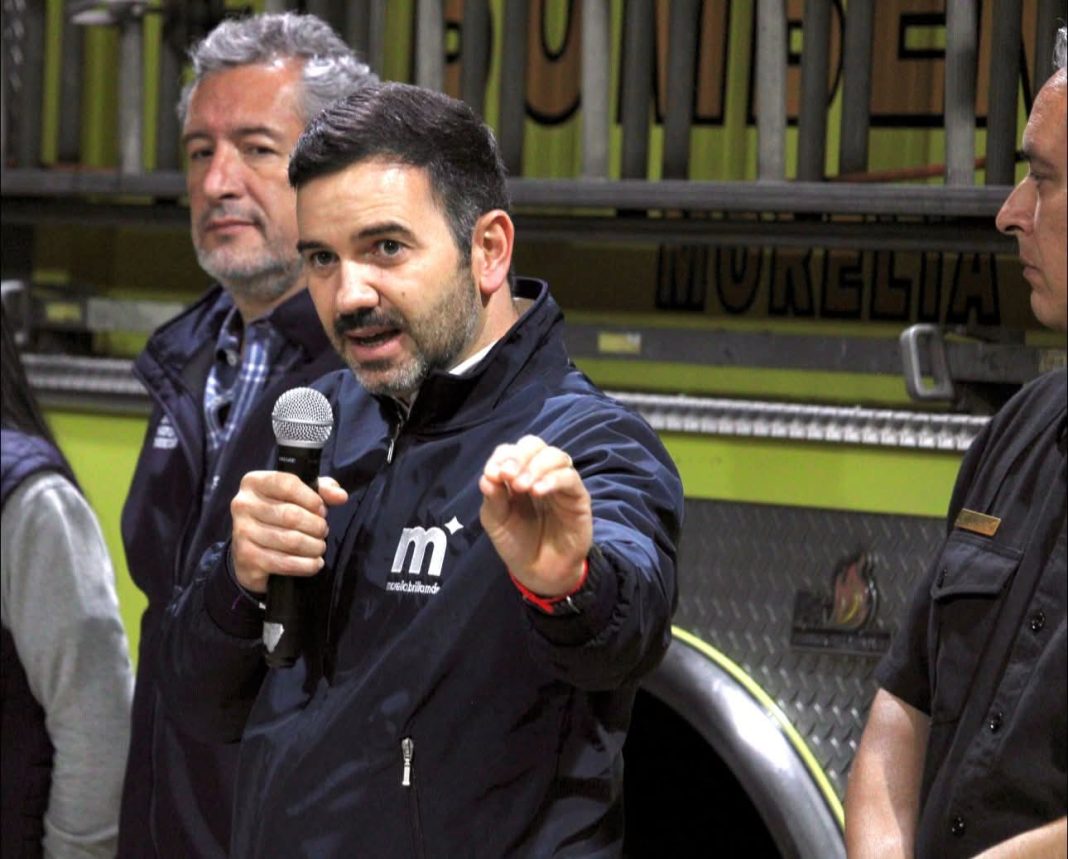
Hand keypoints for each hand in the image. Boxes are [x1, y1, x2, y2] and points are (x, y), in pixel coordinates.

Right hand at [230, 472, 347, 593]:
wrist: (252, 552)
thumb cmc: (280, 516)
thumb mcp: (301, 495)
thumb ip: (323, 490)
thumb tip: (340, 496)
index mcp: (254, 482)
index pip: (288, 484)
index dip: (312, 499)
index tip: (322, 510)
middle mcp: (242, 505)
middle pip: (291, 515)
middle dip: (316, 526)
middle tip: (323, 531)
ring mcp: (242, 532)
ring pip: (290, 540)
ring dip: (314, 546)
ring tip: (319, 547)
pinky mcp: (246, 558)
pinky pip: (284, 563)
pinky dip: (306, 565)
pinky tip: (315, 563)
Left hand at [479, 435, 591, 596]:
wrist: (540, 573)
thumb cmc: (517, 543)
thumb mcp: (497, 522)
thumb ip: (492, 499)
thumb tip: (487, 476)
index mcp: (516, 475)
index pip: (510, 451)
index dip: (501, 457)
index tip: (493, 475)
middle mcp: (539, 473)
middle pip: (533, 445)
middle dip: (519, 456)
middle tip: (508, 476)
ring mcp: (560, 483)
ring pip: (554, 455)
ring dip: (535, 466)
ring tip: (523, 487)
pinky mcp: (578, 497)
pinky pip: (570, 477)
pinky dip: (553, 479)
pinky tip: (538, 491)